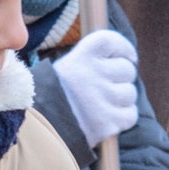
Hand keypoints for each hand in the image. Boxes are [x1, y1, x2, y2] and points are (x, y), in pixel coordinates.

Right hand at [52, 27, 140, 145]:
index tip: (129, 57)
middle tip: (106, 87)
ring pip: (130, 93)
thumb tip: (126, 58)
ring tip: (102, 105)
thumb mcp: (66, 68)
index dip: (125, 48)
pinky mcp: (107, 122)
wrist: (39, 128)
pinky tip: (107, 118)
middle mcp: (93, 73)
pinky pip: (130, 115)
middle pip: (127, 69)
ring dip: (121, 100)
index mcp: (82, 56)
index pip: (112, 41)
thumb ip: (93, 60)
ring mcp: (101, 98)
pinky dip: (122, 118)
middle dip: (121, 78)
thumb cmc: (53, 97)